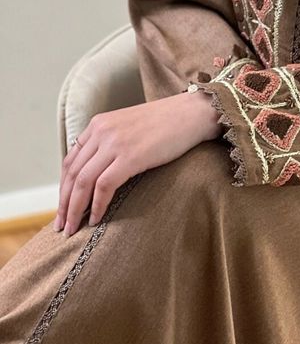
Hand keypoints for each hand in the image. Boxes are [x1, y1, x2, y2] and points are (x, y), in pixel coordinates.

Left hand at [53, 90, 221, 236]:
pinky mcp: (130, 156)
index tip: (64, 207)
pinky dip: (97, 206)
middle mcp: (102, 131)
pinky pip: (103, 186)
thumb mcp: (130, 128)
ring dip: (75, 209)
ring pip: (83, 182)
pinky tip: (96, 219)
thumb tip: (99, 174)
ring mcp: (115, 143)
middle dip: (64, 203)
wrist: (193, 114)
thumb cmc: (167, 124)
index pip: (70, 161)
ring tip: (73, 229)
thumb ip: (111, 143)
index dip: (63, 188)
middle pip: (72, 173)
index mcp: (99, 124)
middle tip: (62, 226)